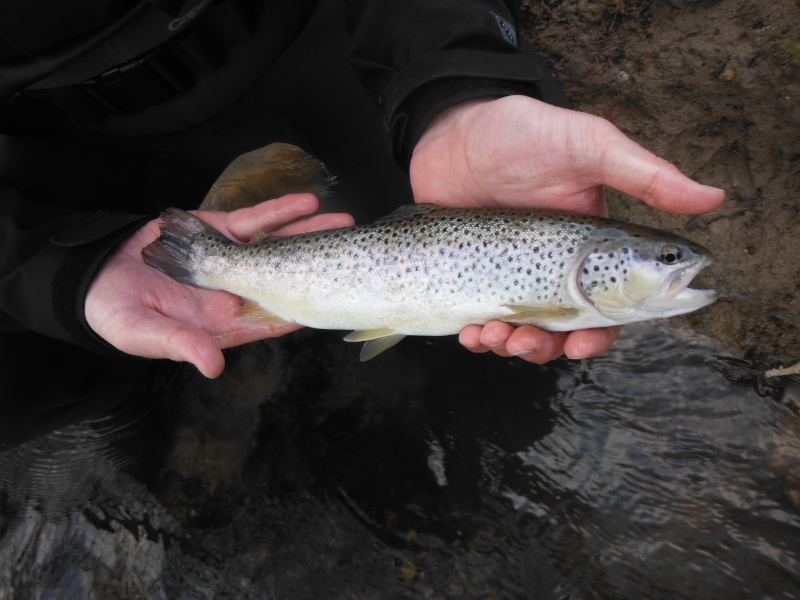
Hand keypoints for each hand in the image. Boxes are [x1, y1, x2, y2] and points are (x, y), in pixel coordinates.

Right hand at [85, 194, 353, 377]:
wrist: (96, 275)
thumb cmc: (119, 314)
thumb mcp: (145, 334)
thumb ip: (181, 345)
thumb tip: (213, 365)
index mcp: (228, 321)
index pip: (276, 318)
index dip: (306, 309)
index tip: (335, 300)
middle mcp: (239, 290)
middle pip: (289, 276)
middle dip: (322, 263)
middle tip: (353, 251)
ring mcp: (234, 258)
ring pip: (280, 245)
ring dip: (310, 233)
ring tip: (342, 220)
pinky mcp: (220, 231)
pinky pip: (254, 221)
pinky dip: (278, 212)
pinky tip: (304, 203)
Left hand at [410, 96, 725, 363]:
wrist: (452, 128)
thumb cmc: (526, 131)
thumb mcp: (590, 147)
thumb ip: (646, 176)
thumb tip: (715, 198)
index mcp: (590, 248)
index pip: (607, 306)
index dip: (599, 333)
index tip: (581, 344)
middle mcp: (552, 267)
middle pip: (561, 329)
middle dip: (545, 347)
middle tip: (524, 342)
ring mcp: (510, 273)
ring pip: (520, 332)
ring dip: (510, 346)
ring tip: (491, 335)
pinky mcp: (473, 275)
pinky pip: (479, 321)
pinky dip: (478, 337)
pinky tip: (470, 332)